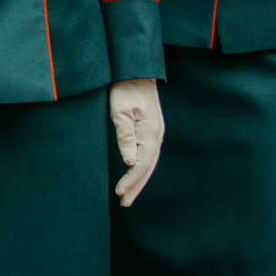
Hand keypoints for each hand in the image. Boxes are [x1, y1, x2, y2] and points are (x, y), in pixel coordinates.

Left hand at [108, 78, 163, 206]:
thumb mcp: (120, 110)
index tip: (118, 193)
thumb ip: (125, 136)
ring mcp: (155, 133)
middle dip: (136, 187)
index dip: (130, 180)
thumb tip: (130, 163)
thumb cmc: (125, 89)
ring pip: (148, 163)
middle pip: (147, 168)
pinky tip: (134, 174)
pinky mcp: (150, 130)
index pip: (141, 165)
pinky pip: (147, 155)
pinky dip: (140, 168)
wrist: (136, 71)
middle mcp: (156, 136)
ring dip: (138, 180)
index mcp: (151, 133)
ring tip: (127, 196)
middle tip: (124, 203)